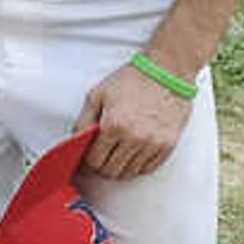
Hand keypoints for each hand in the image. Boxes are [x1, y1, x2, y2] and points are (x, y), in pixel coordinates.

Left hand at [76, 61, 193, 177]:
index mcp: (113, 125)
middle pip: (111, 171)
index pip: (94, 161)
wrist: (167, 71)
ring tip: (118, 154)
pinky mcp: (167, 145)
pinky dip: (138, 166)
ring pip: (129, 173)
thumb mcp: (98, 94)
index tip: (88, 160)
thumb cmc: (132, 79)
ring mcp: (152, 143)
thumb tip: (76, 142)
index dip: (88, 163)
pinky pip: (148, 168)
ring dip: (120, 168)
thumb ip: (83, 121)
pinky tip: (134, 154)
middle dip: (102, 167)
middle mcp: (134, 138)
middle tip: (102, 157)